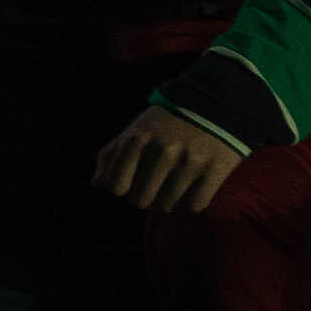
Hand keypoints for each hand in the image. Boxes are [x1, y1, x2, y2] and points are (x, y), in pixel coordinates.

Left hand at [92, 105, 242, 213]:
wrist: (214, 105)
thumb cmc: (167, 121)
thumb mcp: (135, 129)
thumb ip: (111, 154)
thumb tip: (96, 184)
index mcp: (137, 139)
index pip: (115, 185)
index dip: (121, 187)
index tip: (130, 181)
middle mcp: (162, 151)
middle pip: (140, 200)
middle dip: (144, 195)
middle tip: (154, 183)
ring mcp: (189, 162)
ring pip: (167, 205)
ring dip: (168, 199)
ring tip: (174, 183)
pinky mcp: (214, 171)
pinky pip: (194, 205)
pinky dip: (191, 201)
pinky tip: (191, 187)